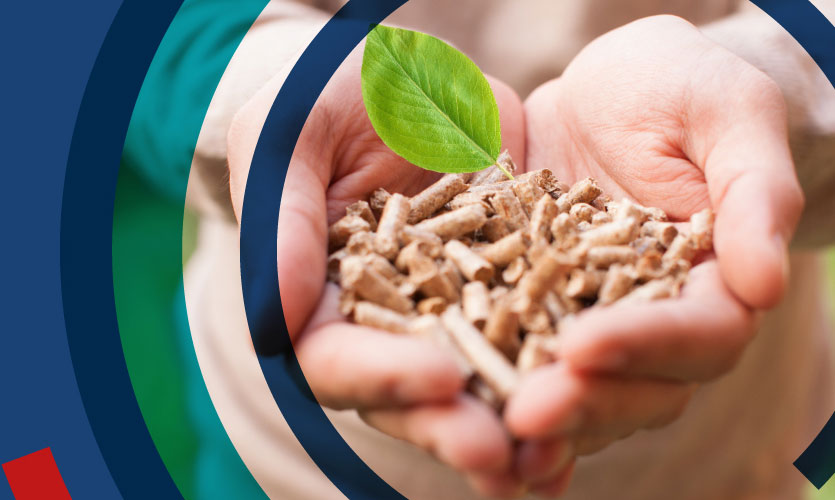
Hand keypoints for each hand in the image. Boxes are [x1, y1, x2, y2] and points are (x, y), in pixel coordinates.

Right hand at [227, 47, 530, 495]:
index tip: (439, 380)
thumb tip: (273, 320)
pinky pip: (543, 337)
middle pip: (415, 394)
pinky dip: (568, 376)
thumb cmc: (333, 95)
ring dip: (518, 424)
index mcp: (325, 295)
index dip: (383, 376)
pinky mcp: (518, 287)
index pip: (337, 358)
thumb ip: (283, 220)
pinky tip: (603, 402)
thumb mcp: (296, 133)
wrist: (412, 73)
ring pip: (484, 382)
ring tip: (554, 457)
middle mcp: (392, 321)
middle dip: (455, 426)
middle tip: (504, 455)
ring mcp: (459, 310)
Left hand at [504, 14, 803, 494]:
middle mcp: (654, 319)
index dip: (644, 345)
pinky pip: (520, 361)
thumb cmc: (678, 87)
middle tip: (525, 414)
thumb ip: (754, 192)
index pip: (698, 333)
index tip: (583, 347)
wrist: (605, 90)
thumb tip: (765, 286)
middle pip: (635, 386)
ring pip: (577, 390)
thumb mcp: (726, 114)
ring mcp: (591, 323)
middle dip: (581, 401)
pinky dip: (498, 396)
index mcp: (714, 281)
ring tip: (487, 436)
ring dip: (536, 420)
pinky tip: (461, 423)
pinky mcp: (534, 313)